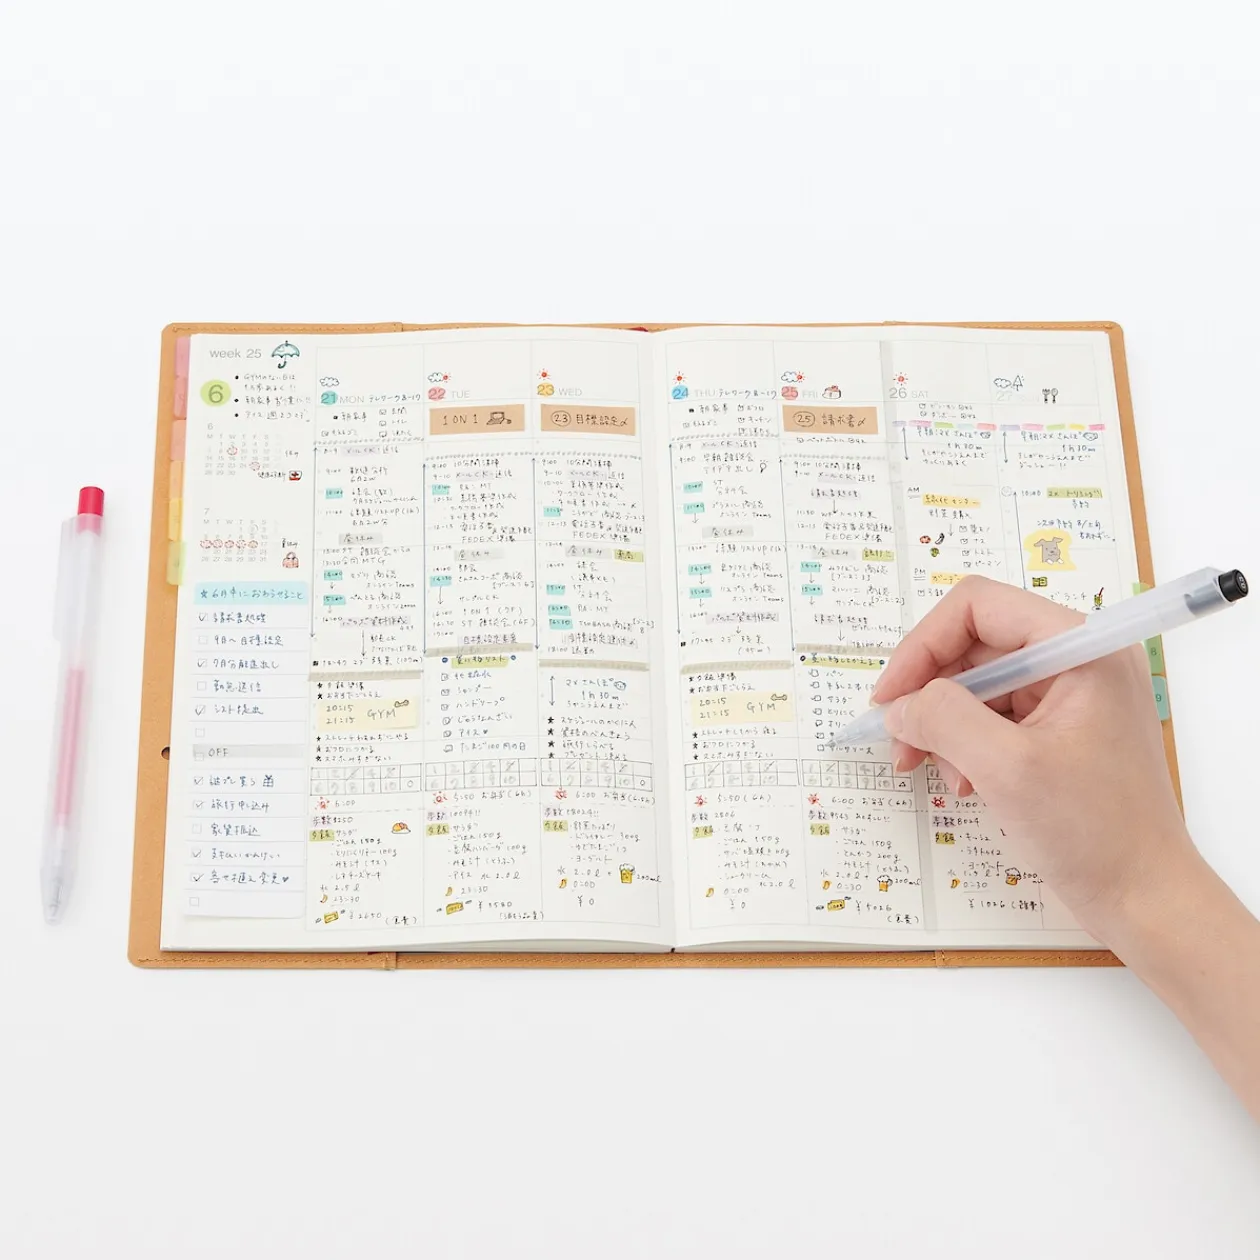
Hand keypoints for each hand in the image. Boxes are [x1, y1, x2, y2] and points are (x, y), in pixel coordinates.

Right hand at [871, 576, 1195, 940]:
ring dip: (943, 724)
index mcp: (1081, 648)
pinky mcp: (1059, 730)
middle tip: (899, 741)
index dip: (923, 646)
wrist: (1146, 899)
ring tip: (930, 768)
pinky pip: (993, 717)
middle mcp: (1077, 660)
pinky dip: (965, 744)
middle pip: (974, 646)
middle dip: (929, 692)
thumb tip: (898, 707)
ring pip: (977, 684)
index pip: (979, 608)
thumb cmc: (1096, 832)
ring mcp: (1069, 696)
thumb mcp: (1006, 769)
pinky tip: (963, 782)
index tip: (891, 697)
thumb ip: (943, 720)